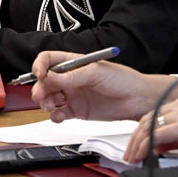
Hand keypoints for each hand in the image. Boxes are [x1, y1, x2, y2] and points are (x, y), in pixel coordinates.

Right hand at [31, 50, 177, 122]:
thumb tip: (49, 77)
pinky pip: (59, 113)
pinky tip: (59, 116)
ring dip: (45, 102)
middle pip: (45, 81)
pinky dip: (55, 116)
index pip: (49, 60)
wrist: (138, 99)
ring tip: (51, 106)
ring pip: (49, 98)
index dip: (40, 66)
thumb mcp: (96, 73)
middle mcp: (71, 78)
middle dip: (40, 88)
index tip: (40, 75)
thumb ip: (72, 76)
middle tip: (41, 96)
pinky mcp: (78, 111)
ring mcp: (73, 95)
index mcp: (74, 63)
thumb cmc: (122, 79)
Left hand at [124, 95, 177, 162]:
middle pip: (147, 119)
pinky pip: (158, 134)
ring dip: (138, 143)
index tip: (134, 147)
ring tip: (133, 157)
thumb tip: (154, 147)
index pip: (152, 115)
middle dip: (135, 139)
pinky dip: (147, 145)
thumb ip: (172, 139)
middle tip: (129, 155)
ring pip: (149, 126)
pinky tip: (143, 154)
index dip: (140, 132)